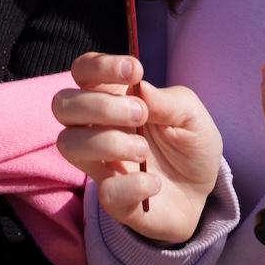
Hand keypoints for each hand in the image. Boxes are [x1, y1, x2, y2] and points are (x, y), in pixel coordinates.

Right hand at [52, 52, 223, 244]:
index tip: (134, 71)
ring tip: (144, 150)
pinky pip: (104, 191)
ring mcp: (100, 164)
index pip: (83, 71)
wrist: (202, 192)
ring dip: (108, 142)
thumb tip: (141, 89)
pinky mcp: (113, 199)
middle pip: (62, 104)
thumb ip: (169, 101)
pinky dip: (133, 184)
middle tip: (140, 114)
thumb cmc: (189, 144)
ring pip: (68, 144)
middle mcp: (97, 128)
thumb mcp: (192, 115)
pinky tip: (155, 183)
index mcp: (113, 98)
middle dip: (100, 106)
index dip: (98, 66)